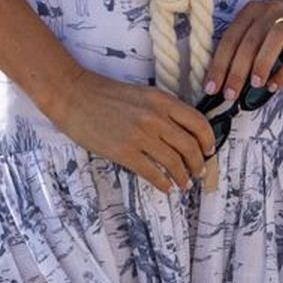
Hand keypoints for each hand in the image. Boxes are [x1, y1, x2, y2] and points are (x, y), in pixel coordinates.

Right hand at [51, 71, 220, 193]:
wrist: (74, 95)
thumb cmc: (106, 95)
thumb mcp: (142, 94)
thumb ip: (163, 110)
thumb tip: (182, 133)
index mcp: (162, 100)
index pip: (198, 123)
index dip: (208, 141)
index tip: (209, 151)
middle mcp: (156, 118)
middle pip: (190, 147)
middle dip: (198, 164)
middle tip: (198, 173)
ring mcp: (140, 135)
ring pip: (174, 163)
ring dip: (183, 177)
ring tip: (184, 183)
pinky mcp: (124, 151)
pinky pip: (152, 173)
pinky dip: (163, 184)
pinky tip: (165, 188)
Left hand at [202, 0, 282, 103]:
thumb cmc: (277, 24)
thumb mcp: (258, 26)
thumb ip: (245, 47)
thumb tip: (228, 83)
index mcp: (250, 11)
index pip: (230, 39)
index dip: (218, 64)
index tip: (211, 88)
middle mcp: (269, 11)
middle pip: (248, 41)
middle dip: (236, 71)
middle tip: (229, 95)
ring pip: (272, 40)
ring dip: (261, 64)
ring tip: (254, 85)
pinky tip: (274, 86)